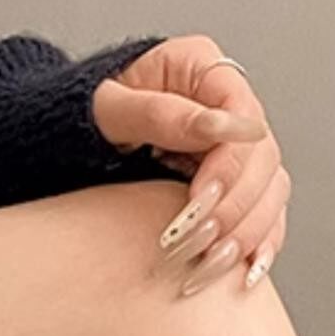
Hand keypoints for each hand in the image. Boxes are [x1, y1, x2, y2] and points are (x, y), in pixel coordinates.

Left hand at [94, 37, 291, 294]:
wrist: (64, 134)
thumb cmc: (79, 112)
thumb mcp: (109, 107)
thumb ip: (159, 113)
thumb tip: (219, 126)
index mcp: (202, 68)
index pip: (242, 115)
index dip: (230, 161)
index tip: (200, 196)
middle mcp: (227, 103)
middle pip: (263, 158)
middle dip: (236, 204)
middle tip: (200, 237)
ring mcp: (235, 144)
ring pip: (270, 189)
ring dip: (248, 230)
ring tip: (212, 260)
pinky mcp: (234, 180)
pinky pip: (264, 210)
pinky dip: (258, 240)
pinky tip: (246, 267)